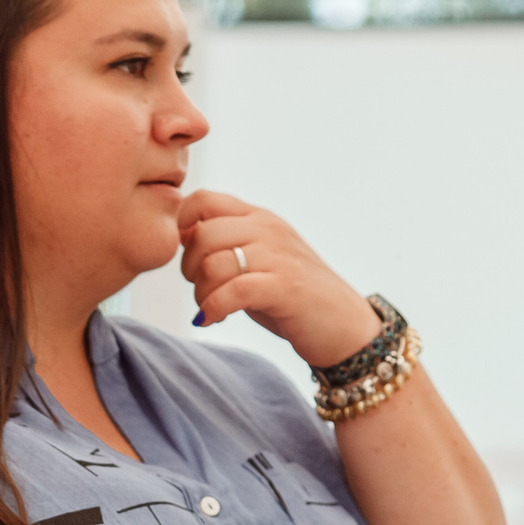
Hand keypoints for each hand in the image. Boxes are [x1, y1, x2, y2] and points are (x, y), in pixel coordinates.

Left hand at [177, 190, 382, 368]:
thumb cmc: (292, 296)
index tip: (185, 256)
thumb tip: (180, 236)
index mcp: (259, 217)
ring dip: (200, 294)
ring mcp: (277, 256)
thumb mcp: (257, 259)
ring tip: (210, 309)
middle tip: (199, 289)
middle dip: (188, 267)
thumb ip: (225, 244)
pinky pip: (231, 292)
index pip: (203, 199)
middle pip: (202, 234)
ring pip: (212, 264)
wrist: (343, 326)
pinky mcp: (284, 287)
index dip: (180, 225)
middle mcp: (268, 229)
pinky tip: (212, 320)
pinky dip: (212, 309)